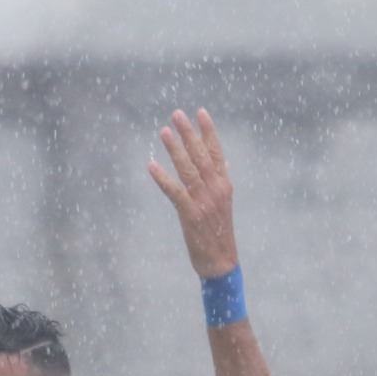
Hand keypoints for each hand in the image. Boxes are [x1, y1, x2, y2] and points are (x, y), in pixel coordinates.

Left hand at [148, 108, 238, 280]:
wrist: (222, 263)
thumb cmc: (218, 233)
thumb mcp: (222, 204)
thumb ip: (218, 183)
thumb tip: (220, 164)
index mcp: (224, 185)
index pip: (217, 152)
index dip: (208, 132)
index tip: (200, 112)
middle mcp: (216, 189)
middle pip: (201, 155)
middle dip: (188, 133)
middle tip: (177, 114)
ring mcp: (204, 201)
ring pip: (188, 170)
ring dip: (175, 150)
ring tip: (164, 132)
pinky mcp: (191, 215)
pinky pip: (175, 192)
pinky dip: (163, 179)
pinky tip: (152, 166)